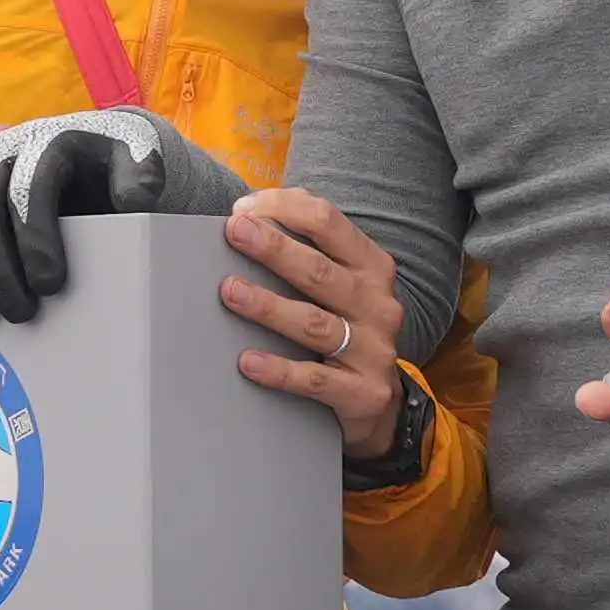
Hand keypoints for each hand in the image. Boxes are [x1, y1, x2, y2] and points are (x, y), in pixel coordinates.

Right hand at [0, 110, 247, 321]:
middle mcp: (2, 149)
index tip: (52, 284)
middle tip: (23, 312)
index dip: (35, 238)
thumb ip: (143, 175)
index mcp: (50, 141)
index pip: (28, 188)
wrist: (94, 154)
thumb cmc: (119, 167)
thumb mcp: (142, 163)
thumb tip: (133, 198)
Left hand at [219, 189, 407, 456]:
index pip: (330, 224)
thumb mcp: (341, 282)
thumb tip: (250, 212)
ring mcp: (373, 350)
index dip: (286, 210)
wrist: (379, 400)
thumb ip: (308, 246)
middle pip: (321, 271)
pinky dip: (279, 370)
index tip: (243, 209)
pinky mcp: (363, 393)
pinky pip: (314, 380)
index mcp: (372, 266)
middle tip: (235, 232)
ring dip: (269, 306)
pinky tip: (247, 361)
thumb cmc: (345, 326)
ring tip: (230, 291)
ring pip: (315, 325)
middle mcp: (378, 304)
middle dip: (275, 249)